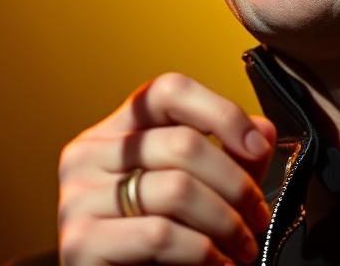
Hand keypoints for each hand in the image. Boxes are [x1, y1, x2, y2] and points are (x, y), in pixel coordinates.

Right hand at [57, 73, 276, 264]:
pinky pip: (159, 234)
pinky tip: (218, 263)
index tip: (256, 146)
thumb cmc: (160, 247)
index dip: (220, 111)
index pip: (168, 91)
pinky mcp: (80, 241)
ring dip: (225, 222)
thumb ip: (232, 158)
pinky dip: (202, 251)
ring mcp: (77, 196)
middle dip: (235, 183)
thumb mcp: (204, 191)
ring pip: (176, 189)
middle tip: (257, 215)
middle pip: (182, 142)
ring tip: (243, 246)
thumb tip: (262, 130)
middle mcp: (88, 154)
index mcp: (117, 131)